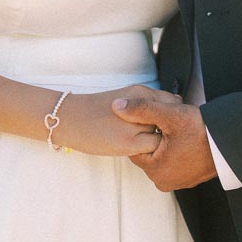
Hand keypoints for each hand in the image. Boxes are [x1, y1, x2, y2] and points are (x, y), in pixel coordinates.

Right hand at [59, 85, 179, 157]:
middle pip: (170, 118)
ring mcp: (134, 124)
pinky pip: (152, 147)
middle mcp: (140, 104)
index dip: (170, 115)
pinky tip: (139, 149)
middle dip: (168, 128)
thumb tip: (168, 114)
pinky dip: (151, 150)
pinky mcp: (128, 142)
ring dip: (160, 139)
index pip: (171, 102)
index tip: (164, 123)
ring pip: (162, 133)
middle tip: (158, 135)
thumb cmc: (96, 110)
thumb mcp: (123, 98)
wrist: (70, 117)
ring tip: (146, 143)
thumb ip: (144, 104)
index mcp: (139, 91)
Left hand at [112, 95, 217, 189]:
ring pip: (162, 155)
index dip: (145, 130)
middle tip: (170, 124)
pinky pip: (175, 161)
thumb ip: (141, 109)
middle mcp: (164, 181)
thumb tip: (117, 106)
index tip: (158, 120)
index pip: (137, 146)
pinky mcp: (189, 179)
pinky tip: (186, 139)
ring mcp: (178, 182)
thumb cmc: (202, 130)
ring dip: (166, 143)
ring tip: (179, 130)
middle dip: (156, 136)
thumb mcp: (169, 115)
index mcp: (155, 170)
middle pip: (149, 152)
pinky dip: (176, 150)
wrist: (231, 142)